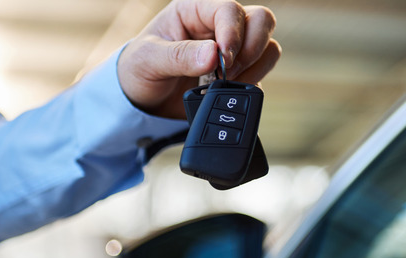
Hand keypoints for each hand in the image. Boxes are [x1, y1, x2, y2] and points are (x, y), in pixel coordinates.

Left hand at [117, 0, 280, 118]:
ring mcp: (233, 49)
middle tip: (228, 71)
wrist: (141, 100)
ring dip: (252, 68)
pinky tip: (226, 92)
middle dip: (251, 48)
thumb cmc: (139, 69)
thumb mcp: (148, 60)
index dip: (232, 33)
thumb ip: (179, 56)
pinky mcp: (239, 73)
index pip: (229, 9)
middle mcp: (218, 25)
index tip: (223, 60)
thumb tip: (213, 55)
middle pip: (260, 20)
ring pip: (267, 47)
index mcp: (194, 10)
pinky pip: (261, 73)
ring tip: (224, 83)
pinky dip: (250, 84)